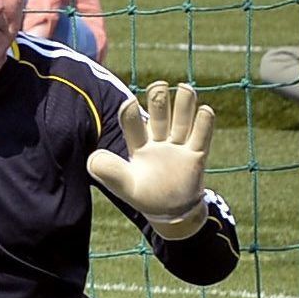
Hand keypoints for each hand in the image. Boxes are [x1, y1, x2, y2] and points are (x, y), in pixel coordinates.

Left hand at [85, 82, 214, 239]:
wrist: (171, 212)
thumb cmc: (144, 196)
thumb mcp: (124, 187)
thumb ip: (109, 172)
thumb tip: (92, 157)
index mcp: (138, 146)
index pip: (133, 126)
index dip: (131, 115)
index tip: (129, 103)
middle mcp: (158, 141)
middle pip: (159, 117)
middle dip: (159, 101)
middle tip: (159, 85)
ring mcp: (178, 147)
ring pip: (182, 121)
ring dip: (184, 105)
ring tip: (186, 87)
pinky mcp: (196, 156)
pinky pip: (201, 137)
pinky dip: (204, 124)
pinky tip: (206, 110)